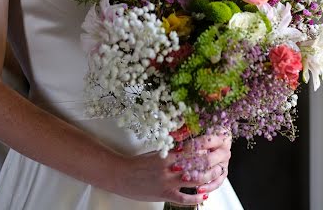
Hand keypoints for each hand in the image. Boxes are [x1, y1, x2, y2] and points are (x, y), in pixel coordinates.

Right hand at [114, 131, 230, 205]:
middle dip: (211, 162)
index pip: (191, 148)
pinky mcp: (165, 195)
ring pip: (195, 180)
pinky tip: (204, 196)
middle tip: (221, 160)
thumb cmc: (138, 163)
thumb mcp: (155, 152)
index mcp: (167, 154)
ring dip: (209, 178)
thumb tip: (186, 146)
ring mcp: (168, 182)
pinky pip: (185, 198)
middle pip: (197, 164)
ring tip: (217, 174)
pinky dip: (196, 198)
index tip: (214, 145)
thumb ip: (171, 150)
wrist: (122, 176)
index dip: (204, 147)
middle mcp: (169, 168)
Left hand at [177, 132, 231, 198]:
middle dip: (191, 164)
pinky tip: (197, 190)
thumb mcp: (198, 128)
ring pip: (212, 173)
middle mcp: (224, 152)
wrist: (219, 140)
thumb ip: (187, 131)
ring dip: (197, 177)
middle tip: (177, 167)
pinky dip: (207, 187)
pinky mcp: (223, 174)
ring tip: (183, 178)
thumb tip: (174, 135)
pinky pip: (217, 183)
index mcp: (220, 138)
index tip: (178, 150)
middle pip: (208, 160)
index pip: (205, 142)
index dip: (190, 146)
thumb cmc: (207, 132)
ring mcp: (224, 164)